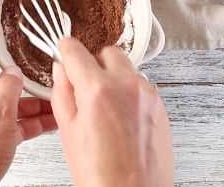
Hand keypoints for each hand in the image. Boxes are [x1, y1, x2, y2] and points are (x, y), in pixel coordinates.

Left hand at [0, 24, 56, 186]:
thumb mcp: (0, 117)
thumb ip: (9, 90)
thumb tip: (14, 71)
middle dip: (18, 65)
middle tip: (35, 52)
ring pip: (11, 99)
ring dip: (33, 97)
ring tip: (57, 91)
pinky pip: (15, 120)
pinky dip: (33, 119)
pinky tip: (54, 118)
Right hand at [52, 39, 173, 186]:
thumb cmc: (101, 175)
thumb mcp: (67, 131)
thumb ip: (62, 92)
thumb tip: (62, 71)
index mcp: (98, 89)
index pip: (75, 50)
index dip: (65, 51)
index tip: (63, 55)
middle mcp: (127, 85)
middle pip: (107, 52)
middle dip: (93, 63)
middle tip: (84, 86)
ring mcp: (148, 95)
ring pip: (127, 70)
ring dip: (113, 79)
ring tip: (103, 108)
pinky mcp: (161, 108)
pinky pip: (141, 87)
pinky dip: (129, 94)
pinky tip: (119, 119)